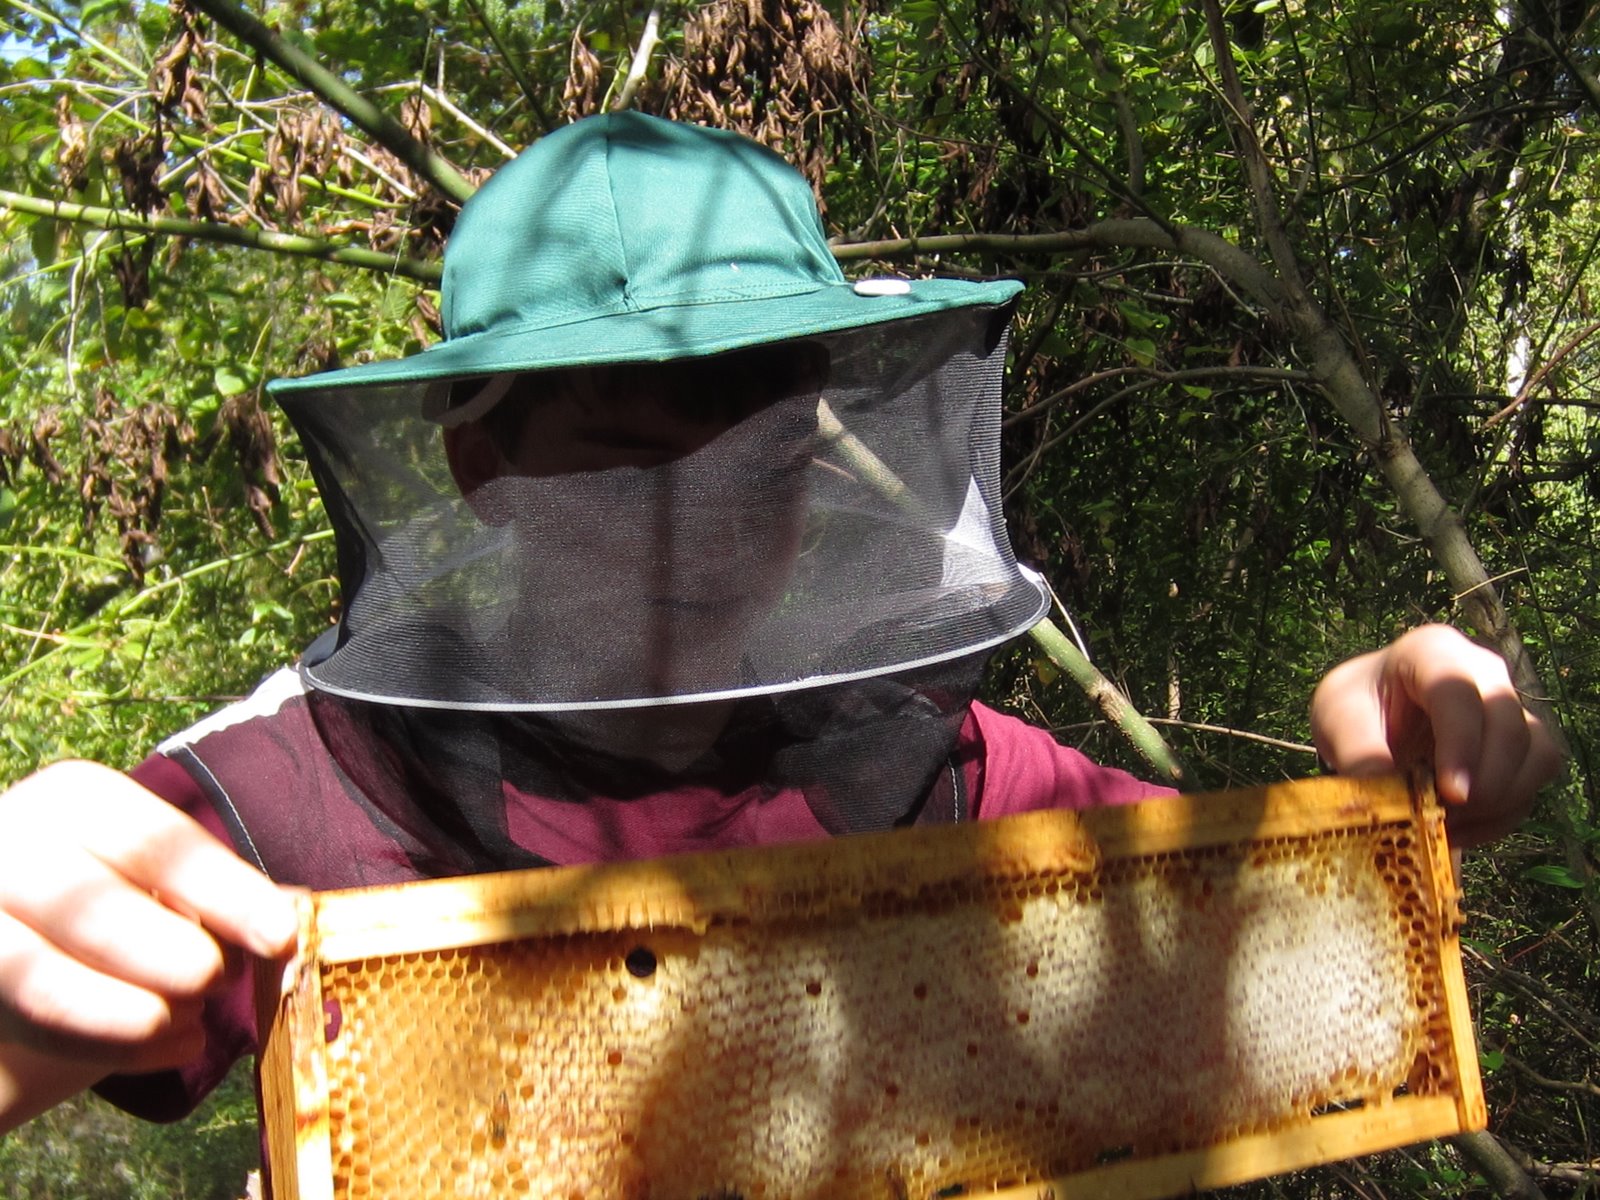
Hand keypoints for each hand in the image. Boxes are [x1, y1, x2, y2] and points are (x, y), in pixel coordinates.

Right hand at [0, 760, 297, 1130]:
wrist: (28, 947)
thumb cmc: (114, 907)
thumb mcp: (162, 883)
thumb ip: (221, 895)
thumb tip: (298, 912)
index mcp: (79, 800)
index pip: (155, 842)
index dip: (225, 892)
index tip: (281, 937)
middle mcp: (11, 839)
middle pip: (85, 904)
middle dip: (168, 956)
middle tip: (218, 984)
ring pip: (30, 972)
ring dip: (127, 1012)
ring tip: (190, 1025)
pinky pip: (22, 1019)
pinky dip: (100, 1048)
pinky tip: (165, 1049)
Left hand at [1309, 624, 1563, 846]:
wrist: (1368, 719)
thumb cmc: (1353, 709)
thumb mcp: (1337, 722)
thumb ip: (1358, 753)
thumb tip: (1386, 795)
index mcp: (1432, 651)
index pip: (1459, 693)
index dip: (1461, 745)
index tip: (1451, 794)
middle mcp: (1483, 672)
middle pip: (1509, 725)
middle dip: (1486, 781)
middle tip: (1446, 819)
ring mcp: (1509, 707)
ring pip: (1537, 754)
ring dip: (1500, 801)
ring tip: (1447, 827)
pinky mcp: (1522, 745)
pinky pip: (1533, 783)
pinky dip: (1502, 815)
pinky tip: (1458, 830)